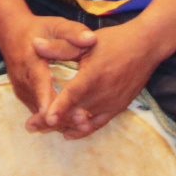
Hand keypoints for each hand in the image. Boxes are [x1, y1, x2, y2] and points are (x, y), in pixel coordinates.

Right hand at [0, 13, 96, 123]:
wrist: (11, 33)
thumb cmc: (39, 29)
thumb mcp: (56, 25)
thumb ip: (73, 32)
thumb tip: (91, 39)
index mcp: (31, 61)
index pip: (38, 84)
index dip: (45, 102)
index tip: (51, 118)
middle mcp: (23, 79)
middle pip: (41, 104)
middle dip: (61, 117)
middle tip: (85, 125)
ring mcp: (22, 89)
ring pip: (40, 111)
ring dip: (60, 120)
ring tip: (84, 126)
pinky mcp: (23, 95)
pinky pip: (39, 111)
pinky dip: (55, 118)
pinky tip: (74, 121)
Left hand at [33, 22, 167, 139]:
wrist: (146, 46)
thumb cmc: (114, 41)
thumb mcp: (85, 41)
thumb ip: (59, 46)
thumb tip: (34, 43)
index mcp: (93, 75)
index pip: (73, 94)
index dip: (59, 107)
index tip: (46, 118)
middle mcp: (104, 93)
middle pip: (74, 112)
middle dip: (52, 119)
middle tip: (30, 126)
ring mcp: (112, 102)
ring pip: (84, 120)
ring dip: (64, 124)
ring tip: (41, 129)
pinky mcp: (119, 107)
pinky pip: (99, 123)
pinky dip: (83, 130)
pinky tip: (68, 134)